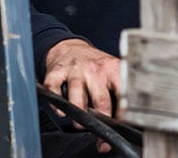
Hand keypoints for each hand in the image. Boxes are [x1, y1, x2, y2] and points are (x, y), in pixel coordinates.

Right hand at [43, 38, 120, 152]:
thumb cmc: (94, 66)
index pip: (123, 95)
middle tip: (98, 129)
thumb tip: (116, 130)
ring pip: (77, 97)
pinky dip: (57, 105)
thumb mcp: (111, 74)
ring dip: (78, 115)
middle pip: (101, 101)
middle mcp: (95, 68)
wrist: (71, 47)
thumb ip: (116, 98)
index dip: (121, 116)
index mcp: (113, 69)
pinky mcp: (56, 72)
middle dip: (100, 120)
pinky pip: (54, 91)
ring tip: (79, 124)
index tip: (118, 128)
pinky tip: (61, 110)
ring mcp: (75, 69)